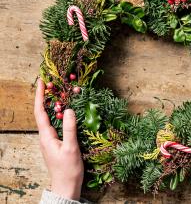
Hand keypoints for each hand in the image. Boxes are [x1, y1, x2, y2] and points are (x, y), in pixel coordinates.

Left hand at [34, 79, 83, 199]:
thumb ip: (70, 128)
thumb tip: (69, 110)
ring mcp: (50, 140)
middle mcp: (46, 136)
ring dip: (53, 105)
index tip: (43, 82)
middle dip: (47, 97)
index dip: (40, 96)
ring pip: (50, 118)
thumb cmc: (68, 169)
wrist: (66, 186)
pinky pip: (56, 124)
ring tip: (60, 94)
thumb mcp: (71, 148)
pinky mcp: (56, 143)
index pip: (40, 112)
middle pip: (43, 112)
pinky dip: (60, 114)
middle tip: (53, 84)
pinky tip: (67, 112)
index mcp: (46, 136)